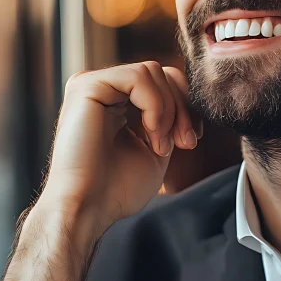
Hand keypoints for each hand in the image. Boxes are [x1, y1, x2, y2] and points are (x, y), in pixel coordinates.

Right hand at [0, 63, 202, 280]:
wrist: (87, 209)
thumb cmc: (116, 189)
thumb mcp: (156, 147)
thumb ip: (169, 119)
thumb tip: (192, 99)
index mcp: (117, 102)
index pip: (164, 82)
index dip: (186, 106)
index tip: (192, 140)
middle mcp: (104, 89)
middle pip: (162, 72)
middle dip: (183, 108)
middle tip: (185, 143)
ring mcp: (93, 84)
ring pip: (153, 71)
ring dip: (169, 110)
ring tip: (160, 146)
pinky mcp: (87, 85)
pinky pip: (139, 76)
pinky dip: (155, 106)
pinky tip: (151, 135)